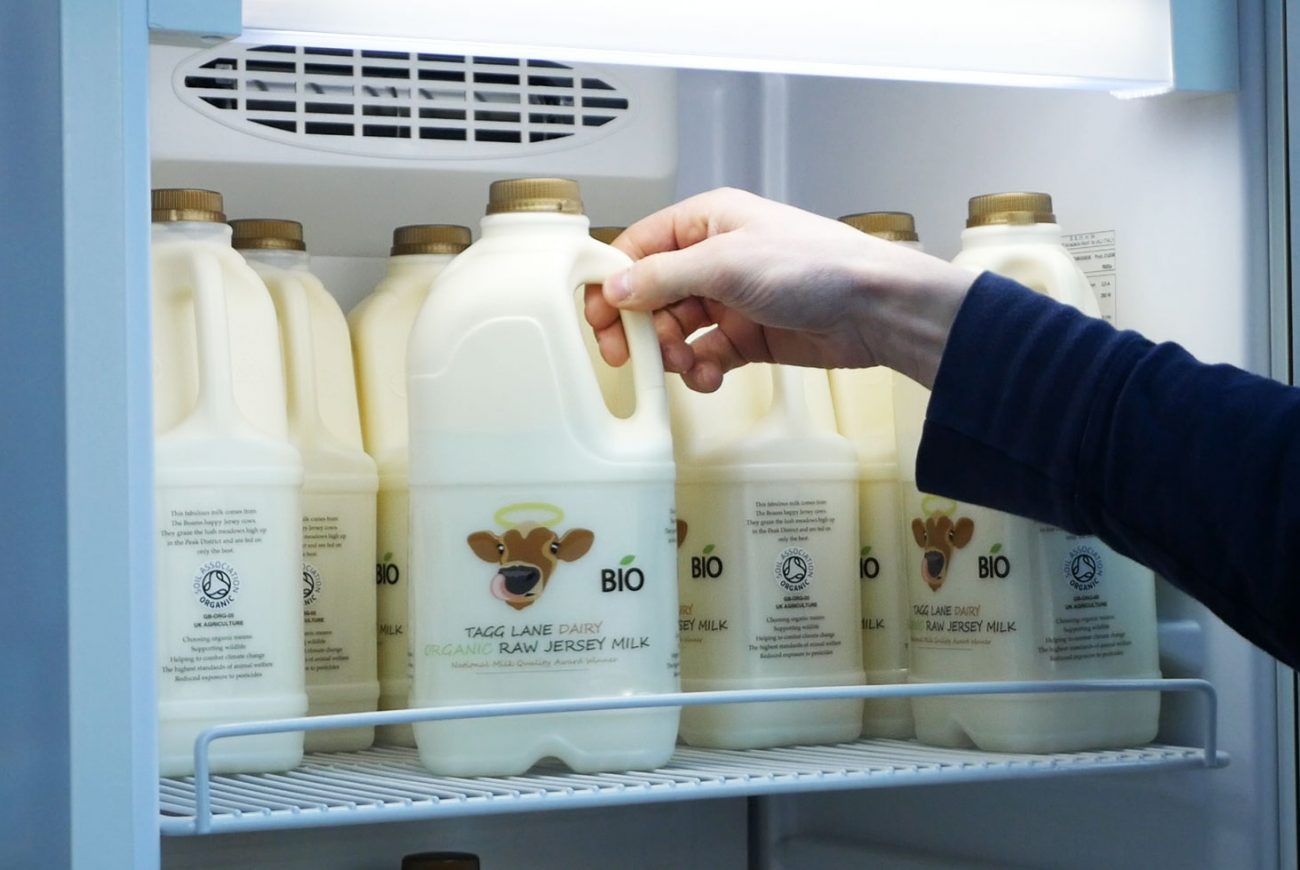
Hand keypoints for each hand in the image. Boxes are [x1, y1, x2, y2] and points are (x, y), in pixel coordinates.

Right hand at [585, 188, 974, 391]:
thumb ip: (664, 277)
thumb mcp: (727, 263)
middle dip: (640, 327)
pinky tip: (707, 377)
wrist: (874, 308)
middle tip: (628, 356)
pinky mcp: (748, 336)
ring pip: (677, 330)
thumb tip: (615, 287)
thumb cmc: (815, 265)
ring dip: (672, 353)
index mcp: (706, 223)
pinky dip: (699, 370)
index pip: (639, 249)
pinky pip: (706, 355)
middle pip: (651, 295)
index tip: (600, 319)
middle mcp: (714, 258)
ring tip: (686, 366)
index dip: (613, 284)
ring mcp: (731, 298)